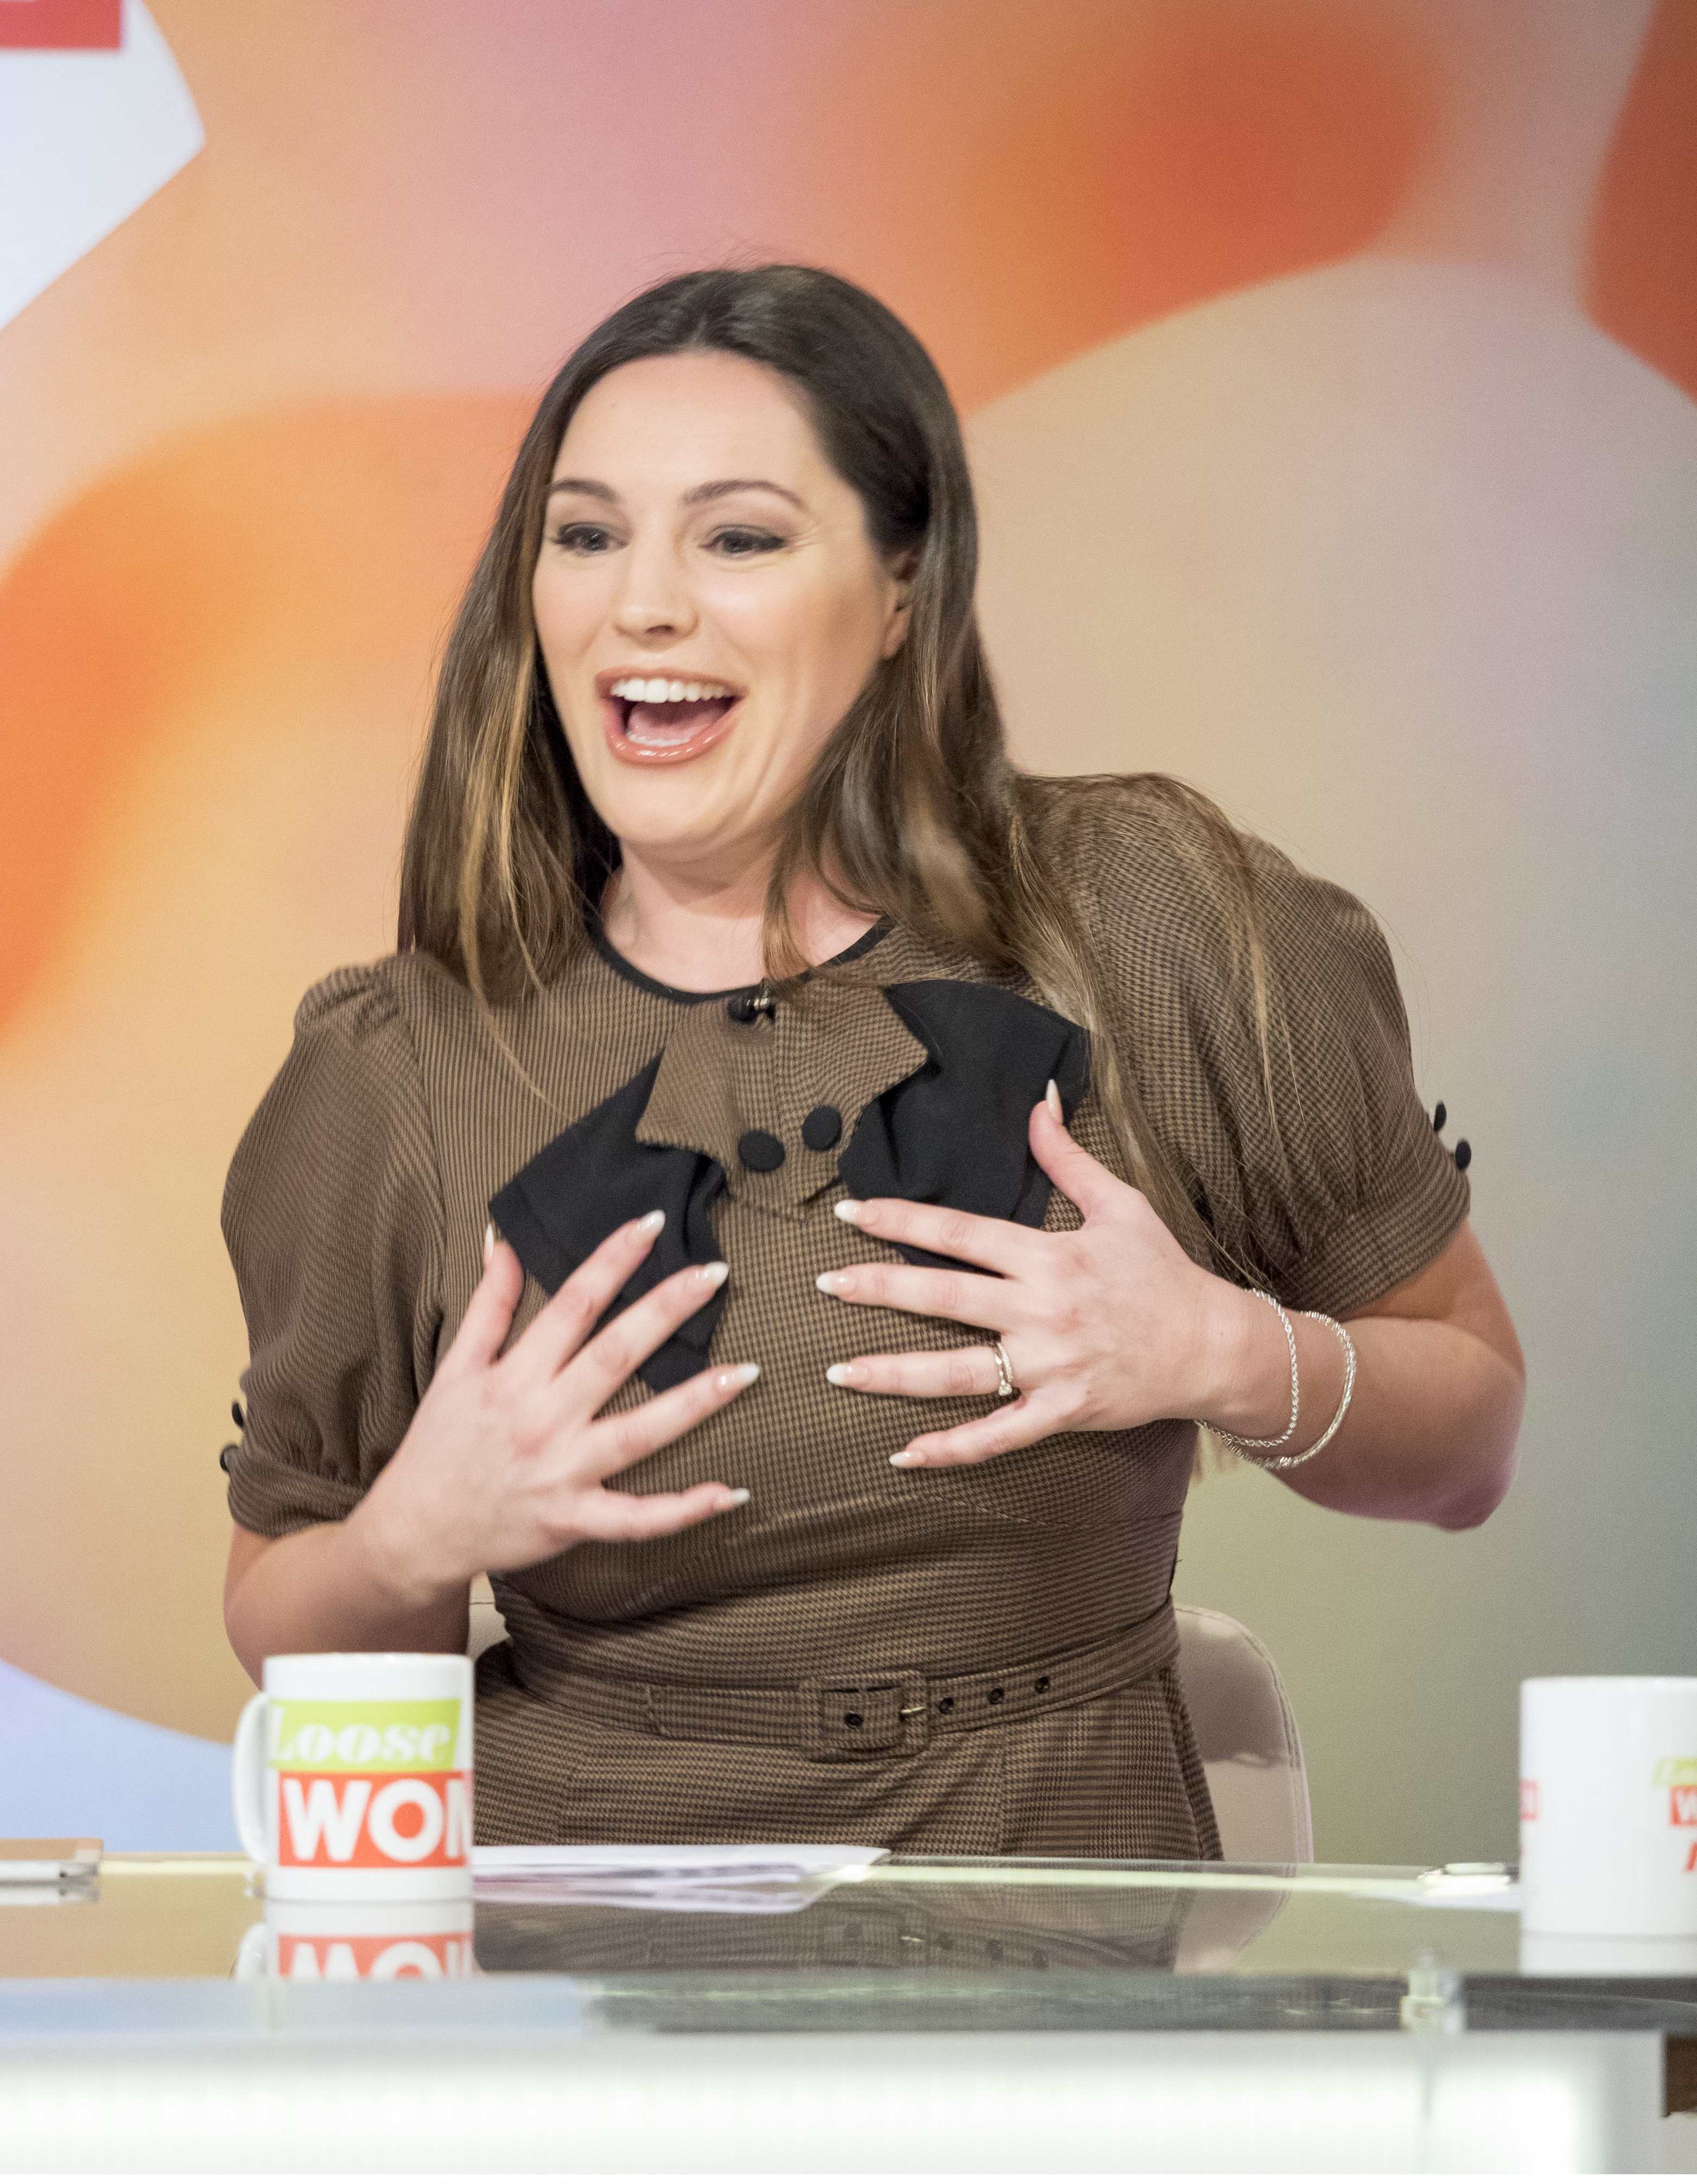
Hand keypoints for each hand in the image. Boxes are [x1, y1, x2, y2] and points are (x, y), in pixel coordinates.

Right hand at [351, 1214, 757, 1597]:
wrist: (415, 1532)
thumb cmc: (438, 1446)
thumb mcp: (455, 1367)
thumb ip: (488, 1304)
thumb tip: (500, 1241)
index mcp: (514, 1375)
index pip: (573, 1303)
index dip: (612, 1259)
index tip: (652, 1223)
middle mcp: (542, 1418)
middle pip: (614, 1354)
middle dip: (666, 1311)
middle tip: (715, 1273)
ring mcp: (562, 1472)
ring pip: (639, 1433)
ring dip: (695, 1403)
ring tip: (744, 1372)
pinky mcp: (574, 1520)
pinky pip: (637, 1518)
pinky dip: (684, 1509)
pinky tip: (731, 1492)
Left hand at [816, 1089, 1259, 1467]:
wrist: (1212, 1345)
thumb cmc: (1162, 1273)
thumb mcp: (1119, 1204)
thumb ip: (1065, 1158)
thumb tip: (1036, 1103)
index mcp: (1049, 1257)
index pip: (961, 1234)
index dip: (902, 1222)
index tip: (852, 1214)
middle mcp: (1042, 1310)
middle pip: (945, 1298)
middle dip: (879, 1289)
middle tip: (825, 1284)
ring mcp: (1049, 1367)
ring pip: (958, 1372)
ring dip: (893, 1373)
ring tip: (840, 1370)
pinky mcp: (1061, 1413)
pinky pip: (998, 1436)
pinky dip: (952, 1448)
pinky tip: (905, 1453)